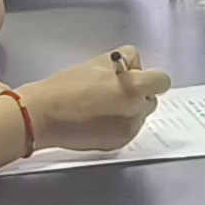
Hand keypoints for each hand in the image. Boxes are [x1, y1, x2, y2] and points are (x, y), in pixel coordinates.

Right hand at [25, 45, 172, 151]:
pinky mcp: (117, 143)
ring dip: (128, 109)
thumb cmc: (66, 88)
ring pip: (139, 116)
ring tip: (102, 104)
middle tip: (113, 89)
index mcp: (134, 88)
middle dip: (138, 93)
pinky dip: (118, 124)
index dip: (150, 77)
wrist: (43, 116)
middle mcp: (135, 111)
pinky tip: (98, 118)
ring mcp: (127, 130)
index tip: (140, 77)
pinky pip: (127, 129)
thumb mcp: (98, 62)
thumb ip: (125, 61)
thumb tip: (134, 67)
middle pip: (151, 99)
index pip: (161, 81)